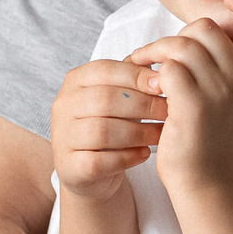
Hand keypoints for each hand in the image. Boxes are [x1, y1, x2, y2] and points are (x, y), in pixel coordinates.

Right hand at [52, 59, 167, 200]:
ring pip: (103, 131)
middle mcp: (63, 105)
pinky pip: (100, 161)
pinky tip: (145, 154)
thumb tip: (166, 65)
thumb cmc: (113, 122)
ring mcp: (63, 137)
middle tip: (170, 111)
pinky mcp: (69, 167)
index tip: (164, 85)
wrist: (91, 168)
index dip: (137, 76)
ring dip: (139, 132)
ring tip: (161, 134)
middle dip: (144, 105)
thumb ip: (135, 77)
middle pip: (106, 99)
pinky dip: (127, 157)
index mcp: (76, 80)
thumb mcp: (121, 94)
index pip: (106, 70)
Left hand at [131, 0, 232, 195]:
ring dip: (156, 51)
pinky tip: (146, 84)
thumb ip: (226, 64)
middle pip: (206, 27)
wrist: (208, 182)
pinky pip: (169, 67)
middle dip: (178, 36)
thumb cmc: (212, 137)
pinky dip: (151, 70)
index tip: (230, 1)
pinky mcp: (194, 105)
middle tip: (162, 57)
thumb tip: (199, 32)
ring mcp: (220, 91)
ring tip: (144, 66)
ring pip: (182, 44)